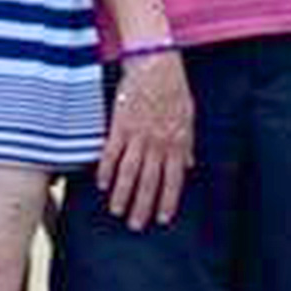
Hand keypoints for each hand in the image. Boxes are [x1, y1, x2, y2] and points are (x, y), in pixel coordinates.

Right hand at [95, 50, 193, 227]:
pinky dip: (106, 170)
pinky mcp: (120, 124)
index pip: (173, 180)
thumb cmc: (173, 88)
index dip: (167, 201)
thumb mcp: (188, 116)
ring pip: (129, 172)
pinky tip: (102, 184)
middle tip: (136, 226)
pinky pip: (111, 153)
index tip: (162, 219)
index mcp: (176, 142)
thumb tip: (189, 164)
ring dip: (123, 195)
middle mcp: (158, 143)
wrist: (154, 64)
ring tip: (117, 212)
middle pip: (149, 182)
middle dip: (143, 206)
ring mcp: (138, 135)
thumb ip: (187, 143)